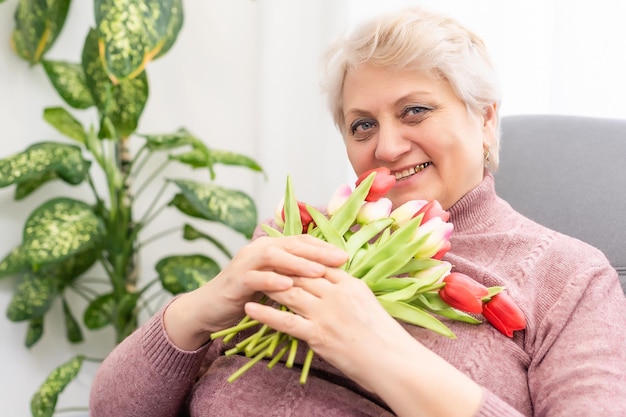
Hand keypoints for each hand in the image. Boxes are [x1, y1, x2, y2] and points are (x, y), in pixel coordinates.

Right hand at [164, 234, 347, 349]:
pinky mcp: (235, 280)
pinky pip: (255, 277)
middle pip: (291, 244)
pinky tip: (287, 285)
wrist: (209, 309)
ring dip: (297, 263)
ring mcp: (245, 263)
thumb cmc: (246, 297)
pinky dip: (271, 280)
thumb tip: (326, 277)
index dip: (322, 246)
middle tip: (339, 258)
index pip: (300, 241)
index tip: (344, 255)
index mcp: (270, 247)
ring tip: (318, 270)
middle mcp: (257, 249)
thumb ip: (292, 276)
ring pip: (274, 256)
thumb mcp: (273, 284)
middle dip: (317, 251)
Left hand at [244, 267, 409, 388]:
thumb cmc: (386, 338)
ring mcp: (327, 313)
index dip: (298, 260)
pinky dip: (265, 314)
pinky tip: (249, 309)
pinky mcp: (319, 335)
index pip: (318, 264)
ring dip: (269, 286)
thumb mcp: (369, 305)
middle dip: (279, 269)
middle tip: (261, 266)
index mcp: (352, 284)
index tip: (282, 258)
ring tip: (251, 283)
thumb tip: (334, 287)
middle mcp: (338, 294)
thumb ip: (349, 293)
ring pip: (291, 292)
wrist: (395, 363)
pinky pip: (285, 320)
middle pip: (301, 274)